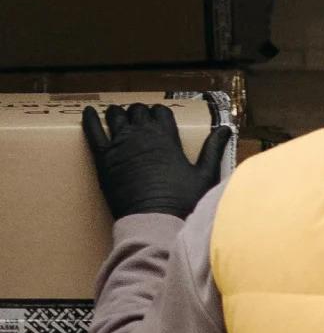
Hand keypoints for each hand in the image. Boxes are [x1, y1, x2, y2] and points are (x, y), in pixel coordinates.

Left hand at [82, 103, 231, 219]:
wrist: (155, 222)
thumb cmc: (183, 202)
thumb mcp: (205, 175)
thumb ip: (213, 149)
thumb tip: (226, 129)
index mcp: (167, 138)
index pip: (161, 112)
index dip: (160, 114)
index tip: (160, 120)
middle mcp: (142, 135)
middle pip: (138, 111)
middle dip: (139, 112)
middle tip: (140, 120)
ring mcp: (120, 145)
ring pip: (115, 115)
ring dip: (118, 113)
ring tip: (118, 117)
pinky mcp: (103, 158)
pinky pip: (92, 130)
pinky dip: (89, 118)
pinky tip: (88, 112)